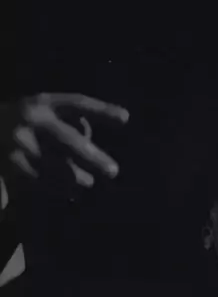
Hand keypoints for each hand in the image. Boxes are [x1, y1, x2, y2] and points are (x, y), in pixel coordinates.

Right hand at [0, 93, 128, 188]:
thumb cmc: (21, 117)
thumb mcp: (40, 107)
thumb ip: (66, 117)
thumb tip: (101, 131)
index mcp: (43, 103)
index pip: (77, 103)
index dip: (102, 110)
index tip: (126, 118)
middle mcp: (32, 120)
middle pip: (69, 141)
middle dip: (93, 158)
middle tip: (113, 170)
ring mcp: (18, 144)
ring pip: (55, 167)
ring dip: (76, 178)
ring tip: (89, 183)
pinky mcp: (8, 166)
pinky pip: (37, 182)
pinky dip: (54, 189)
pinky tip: (68, 194)